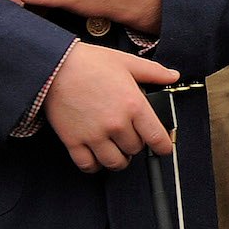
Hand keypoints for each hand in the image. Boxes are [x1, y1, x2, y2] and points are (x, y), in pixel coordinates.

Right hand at [42, 43, 178, 172]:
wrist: (54, 67)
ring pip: (114, 162)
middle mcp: (116, 124)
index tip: (163, 149)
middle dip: (137, 145)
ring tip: (118, 152)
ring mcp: (94, 135)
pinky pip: (87, 165)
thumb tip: (173, 76)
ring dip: (119, 160)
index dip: (163, 147)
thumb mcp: (127, 62)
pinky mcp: (73, 141)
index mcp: (134, 105)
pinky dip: (95, 166)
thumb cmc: (90, 63)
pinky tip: (97, 158)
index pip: (156, 137)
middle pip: (135, 149)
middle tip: (133, 138)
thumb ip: (154, 72)